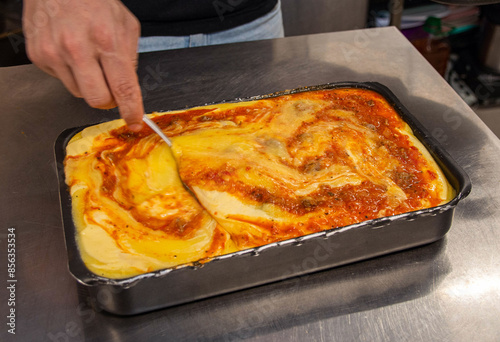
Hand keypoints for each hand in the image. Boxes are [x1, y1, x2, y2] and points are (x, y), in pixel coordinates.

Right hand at [23, 0, 143, 130]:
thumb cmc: (94, 0)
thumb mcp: (125, 24)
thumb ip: (130, 58)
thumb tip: (128, 87)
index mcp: (106, 39)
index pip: (122, 88)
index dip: (130, 110)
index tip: (134, 122)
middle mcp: (77, 48)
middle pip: (97, 100)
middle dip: (109, 100)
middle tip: (111, 88)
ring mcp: (54, 52)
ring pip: (78, 93)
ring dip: (88, 84)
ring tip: (88, 59)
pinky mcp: (38, 55)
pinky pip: (60, 80)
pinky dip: (70, 73)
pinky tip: (71, 52)